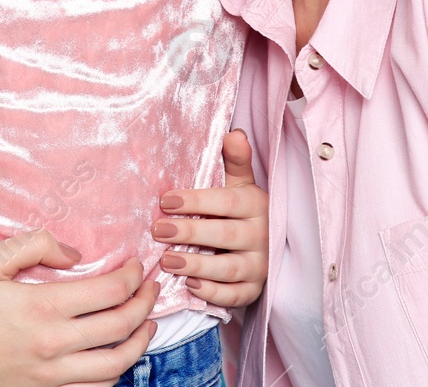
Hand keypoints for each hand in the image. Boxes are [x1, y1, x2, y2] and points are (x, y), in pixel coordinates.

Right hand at [0, 230, 157, 386]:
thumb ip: (34, 246)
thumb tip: (75, 253)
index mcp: (42, 307)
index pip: (109, 290)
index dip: (133, 274)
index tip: (137, 263)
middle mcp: (53, 344)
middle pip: (121, 326)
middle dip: (146, 303)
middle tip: (152, 287)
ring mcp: (51, 374)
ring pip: (117, 365)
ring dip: (140, 341)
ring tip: (147, 323)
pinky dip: (117, 371)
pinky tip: (118, 354)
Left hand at [151, 129, 268, 307]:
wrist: (270, 245)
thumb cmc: (243, 210)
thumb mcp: (241, 184)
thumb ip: (236, 161)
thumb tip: (235, 133)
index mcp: (256, 205)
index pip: (226, 202)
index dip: (196, 202)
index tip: (165, 201)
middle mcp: (262, 236)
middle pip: (224, 235)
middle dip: (190, 233)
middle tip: (158, 230)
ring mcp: (260, 266)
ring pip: (229, 268)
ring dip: (197, 265)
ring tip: (167, 260)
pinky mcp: (254, 290)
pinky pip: (235, 295)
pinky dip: (213, 292)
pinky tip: (190, 285)